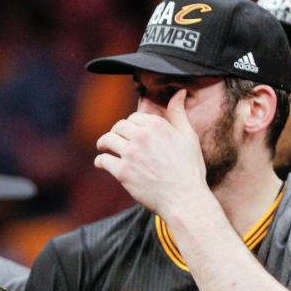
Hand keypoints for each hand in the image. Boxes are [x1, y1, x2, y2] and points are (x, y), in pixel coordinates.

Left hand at [94, 89, 210, 218]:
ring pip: (106, 140)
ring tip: (103, 148)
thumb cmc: (189, 170)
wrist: (184, 198)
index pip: (133, 117)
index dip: (130, 125)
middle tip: (114, 140)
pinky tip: (102, 163)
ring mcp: (130, 154)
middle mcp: (142, 136)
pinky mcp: (122, 172)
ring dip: (103, 144)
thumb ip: (179, 114)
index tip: (129, 132)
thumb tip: (179, 92)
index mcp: (157, 125)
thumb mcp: (189, 137)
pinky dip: (100, 161)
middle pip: (118, 127)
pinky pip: (102, 160)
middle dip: (115, 132)